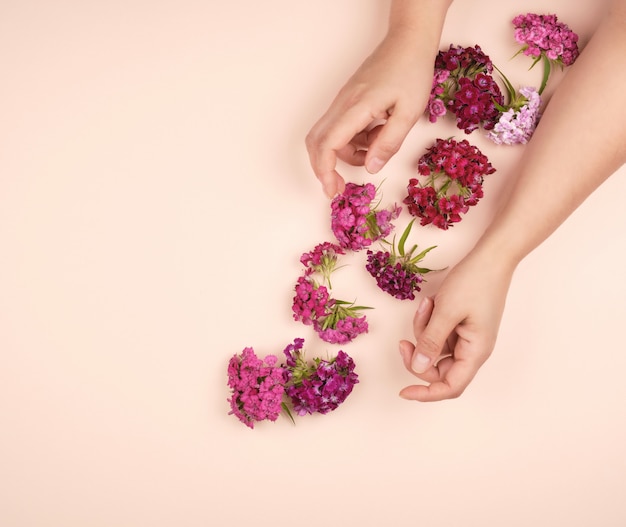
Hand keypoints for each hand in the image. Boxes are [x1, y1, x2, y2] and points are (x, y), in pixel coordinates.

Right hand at [305, 31, 434, 197]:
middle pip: (316, 141)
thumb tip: (370, 168)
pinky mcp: (347, 102)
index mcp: (357, 106)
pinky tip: (375, 138)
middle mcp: (343, 104)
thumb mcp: (410, 112)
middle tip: (338, 188)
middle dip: (322, 168)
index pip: (328, 143)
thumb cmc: (411, 72)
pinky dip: (352, 142)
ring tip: (374, 152)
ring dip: (345, 154)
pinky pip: (340, 128)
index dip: (326, 170)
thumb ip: (389, 143)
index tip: (334, 189)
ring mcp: (343, 102)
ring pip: (328, 136)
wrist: (408, 41)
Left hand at [398, 250, 514, 400]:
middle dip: (418, 354)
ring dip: (424, 330)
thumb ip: (431, 342)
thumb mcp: (446, 312)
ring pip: (434, 348)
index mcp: (475, 352)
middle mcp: (472, 349)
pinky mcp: (460, 325)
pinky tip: (432, 302)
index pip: (450, 386)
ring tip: (428, 305)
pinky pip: (437, 332)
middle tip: (402, 341)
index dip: (426, 393)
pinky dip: (429, 320)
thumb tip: (417, 368)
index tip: (403, 391)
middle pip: (438, 368)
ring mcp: (466, 337)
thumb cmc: (474, 282)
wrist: (491, 257)